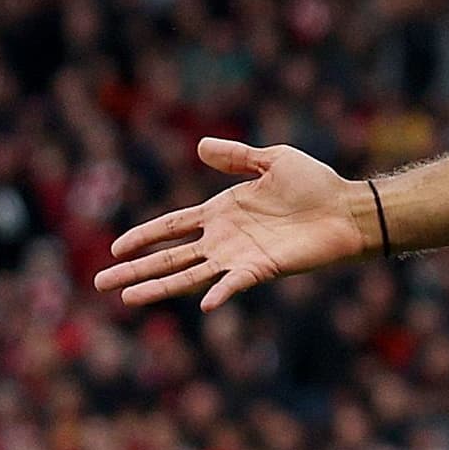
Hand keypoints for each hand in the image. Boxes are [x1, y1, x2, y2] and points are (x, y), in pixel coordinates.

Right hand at [94, 138, 375, 309]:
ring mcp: (240, 257)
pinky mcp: (263, 269)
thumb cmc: (314, 184)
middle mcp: (224, 239)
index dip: (144, 237)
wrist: (348, 208)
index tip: (114, 249)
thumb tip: (199, 146)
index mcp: (221, 213)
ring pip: (190, 275)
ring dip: (158, 286)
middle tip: (100, 283)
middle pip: (169, 257)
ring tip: (126, 298)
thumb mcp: (271, 160)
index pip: (172, 227)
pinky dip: (220, 292)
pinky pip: (235, 283)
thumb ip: (236, 157)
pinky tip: (203, 304)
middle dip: (134, 269)